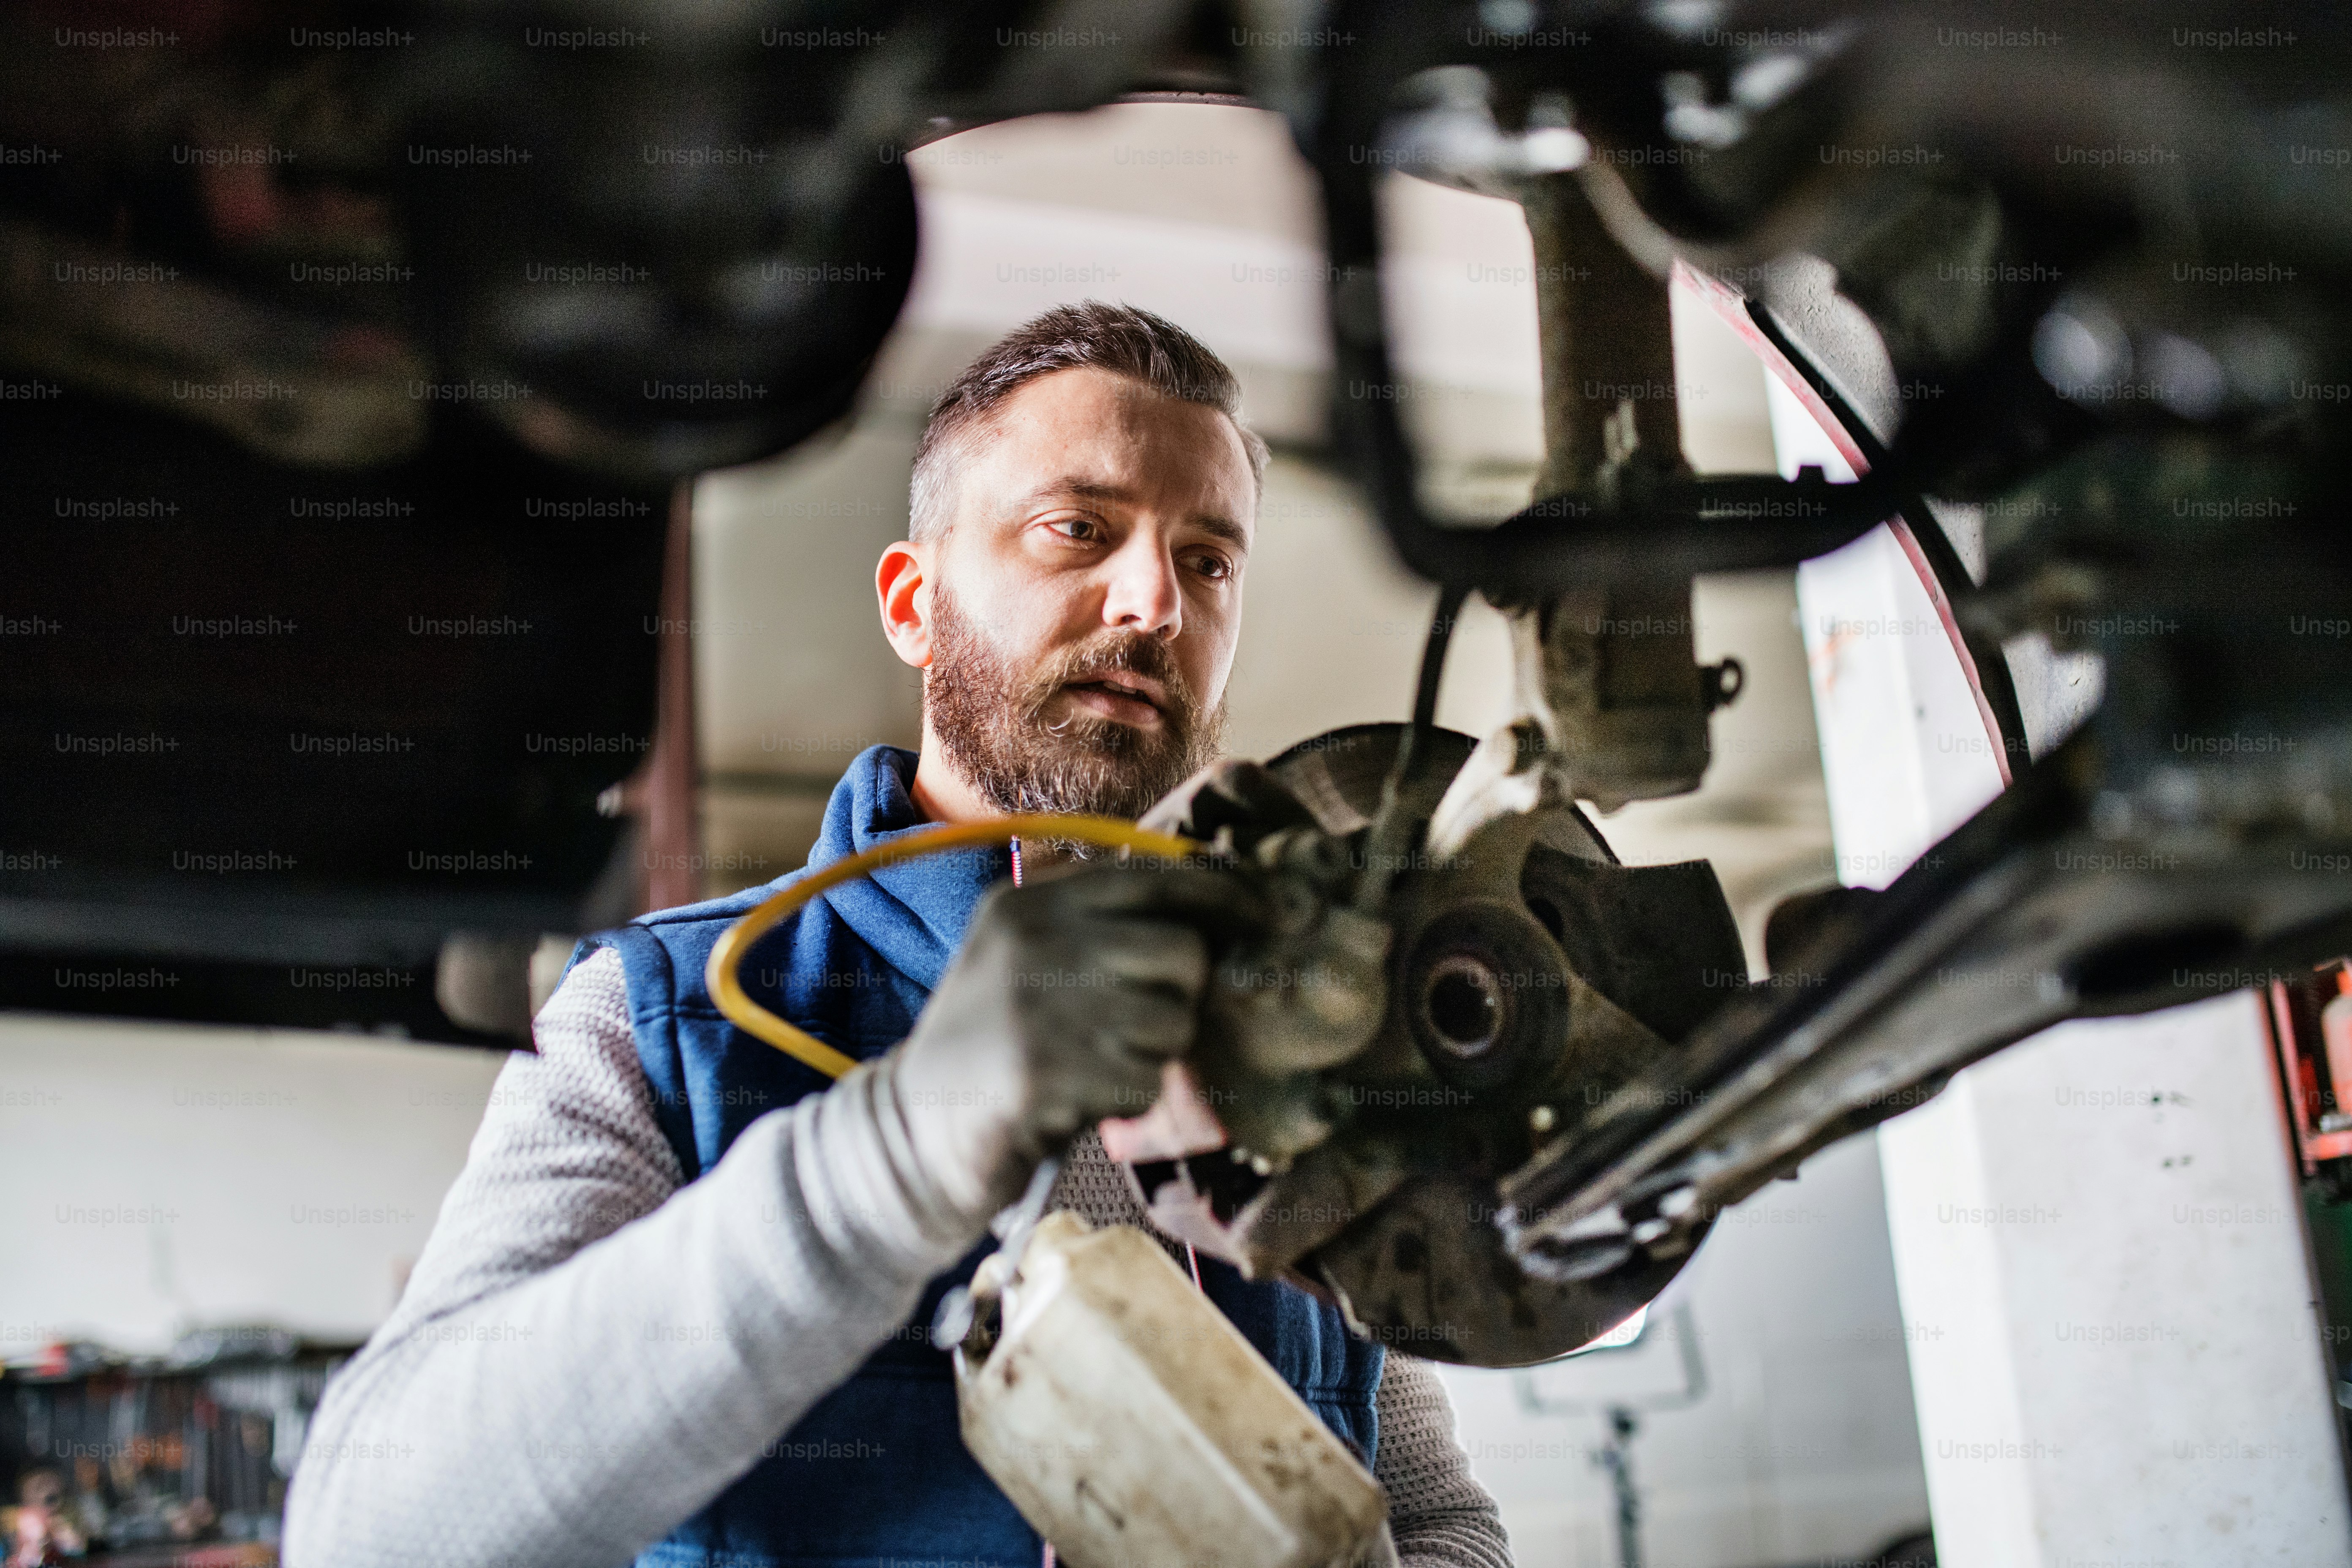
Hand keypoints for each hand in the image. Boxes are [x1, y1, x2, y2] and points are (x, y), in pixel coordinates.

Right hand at [888, 863, 1269, 1219]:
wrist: (912, 1129)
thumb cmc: (994, 1044)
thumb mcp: (1028, 957)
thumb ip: (1099, 927)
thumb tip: (1217, 908)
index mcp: (1030, 903)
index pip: (1152, 877)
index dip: (1218, 893)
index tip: (1259, 913)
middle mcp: (1034, 941)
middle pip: (1181, 952)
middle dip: (1182, 996)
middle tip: (1141, 1024)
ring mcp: (1038, 1005)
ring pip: (1172, 1022)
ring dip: (1154, 1056)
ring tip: (1101, 1064)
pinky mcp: (1046, 1073)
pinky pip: (1145, 1082)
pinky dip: (1128, 1101)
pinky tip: (1082, 1099)